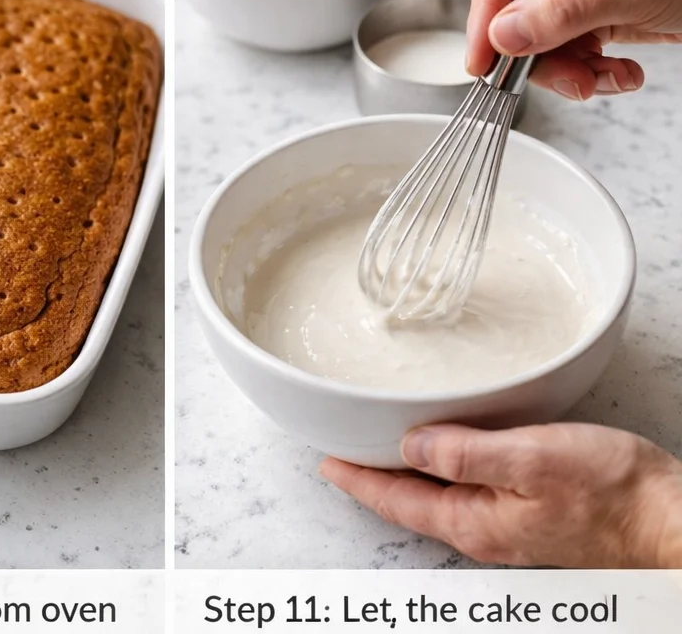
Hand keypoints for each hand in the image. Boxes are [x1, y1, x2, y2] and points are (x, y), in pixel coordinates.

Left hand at [322, 422, 681, 566]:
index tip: (325, 460)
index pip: (398, 500)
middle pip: (412, 504)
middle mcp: (485, 530)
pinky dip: (443, 472)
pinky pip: (468, 493)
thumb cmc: (609, 491)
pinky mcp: (531, 514)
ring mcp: (508, 525)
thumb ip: (466, 453)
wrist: (666, 522)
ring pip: (438, 499)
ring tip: (379, 449)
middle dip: (374, 479)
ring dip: (406, 475)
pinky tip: (446, 453)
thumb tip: (410, 442)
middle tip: (341, 452)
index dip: (358, 478)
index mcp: (476, 521)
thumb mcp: (531, 459)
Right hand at [466, 0, 681, 100]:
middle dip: (543, 49)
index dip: (490, 10)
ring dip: (571, 65)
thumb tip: (507, 33)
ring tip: (602, 79)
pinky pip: (571, 38)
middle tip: (565, 80)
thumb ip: (566, 10)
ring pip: (544, 27)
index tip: (483, 56)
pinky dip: (591, 66)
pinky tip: (619, 73)